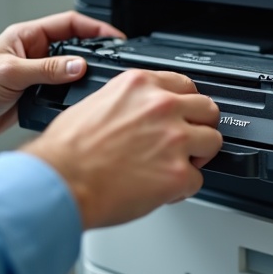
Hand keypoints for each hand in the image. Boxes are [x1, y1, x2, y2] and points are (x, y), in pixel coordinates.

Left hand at [0, 11, 125, 152]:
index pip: (69, 24)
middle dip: (95, 53)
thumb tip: (80, 66)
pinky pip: (62, 93)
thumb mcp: (11, 73)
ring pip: (70, 72)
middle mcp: (32, 54)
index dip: (95, 28)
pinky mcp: (34, 96)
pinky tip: (82, 100)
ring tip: (104, 81)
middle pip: (74, 47)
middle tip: (116, 60)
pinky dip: (73, 96)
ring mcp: (34, 76)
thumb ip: (48, 70)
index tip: (115, 37)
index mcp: (26, 37)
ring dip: (85, 77)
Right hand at [21, 69, 222, 229]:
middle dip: (200, 126)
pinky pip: (198, 180)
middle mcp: (162, 107)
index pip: (186, 84)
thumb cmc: (66, 150)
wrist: (60, 181)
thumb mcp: (95, 103)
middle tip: (187, 140)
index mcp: (141, 86)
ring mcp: (174, 139)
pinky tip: (164, 189)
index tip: (184, 113)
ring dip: (198, 156)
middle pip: (208, 109)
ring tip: (177, 166)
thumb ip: (128, 102)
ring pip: (212, 142)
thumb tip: (139, 112)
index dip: (186, 103)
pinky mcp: (178, 172)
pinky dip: (183, 188)